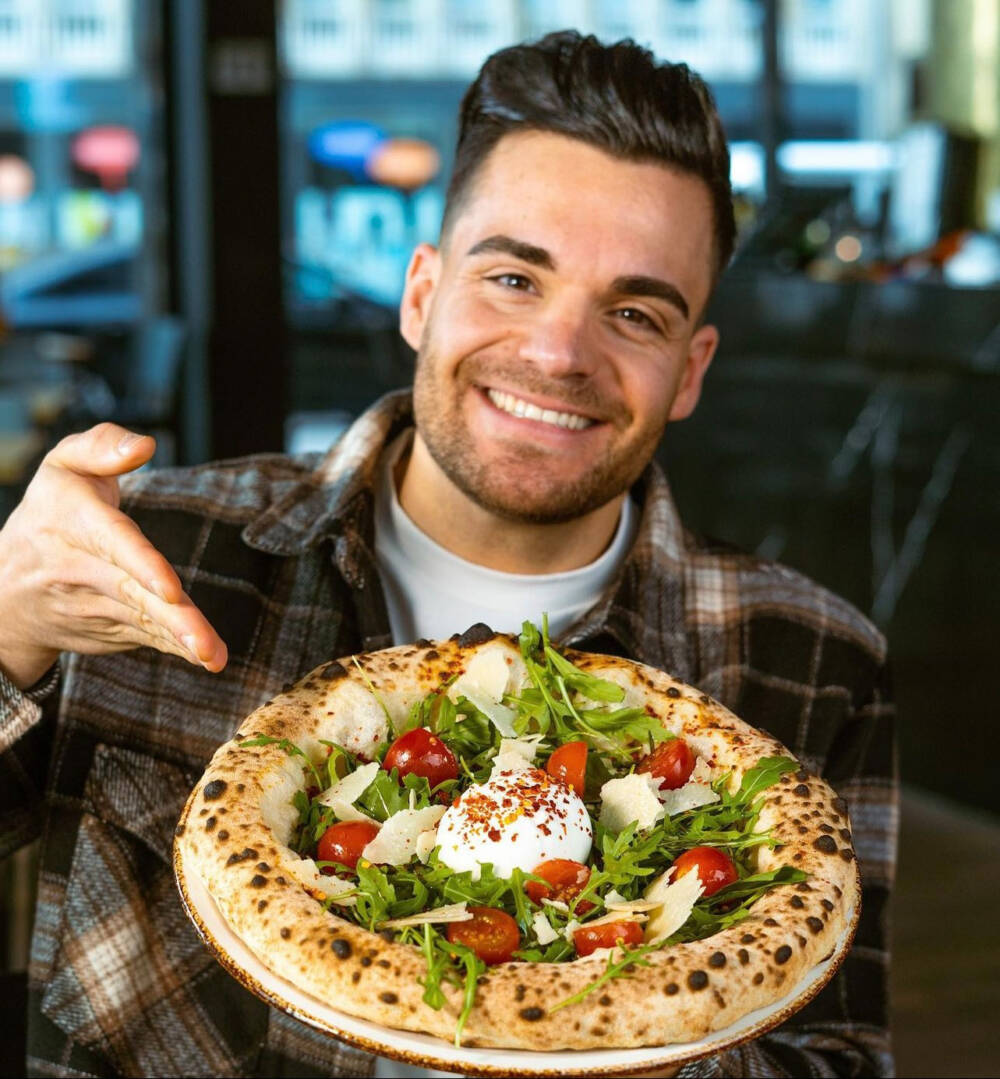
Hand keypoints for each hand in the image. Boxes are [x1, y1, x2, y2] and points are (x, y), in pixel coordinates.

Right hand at [0, 423, 226, 687]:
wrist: (7, 587)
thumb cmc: (53, 511)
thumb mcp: (63, 466)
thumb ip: (103, 446)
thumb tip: (145, 445)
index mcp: (74, 522)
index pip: (112, 543)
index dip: (142, 565)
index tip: (170, 588)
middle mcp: (81, 569)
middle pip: (133, 594)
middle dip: (172, 619)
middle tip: (206, 644)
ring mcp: (94, 606)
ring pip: (143, 623)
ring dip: (180, 641)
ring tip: (214, 657)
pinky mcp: (110, 629)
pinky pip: (145, 639)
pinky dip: (175, 650)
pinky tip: (206, 659)